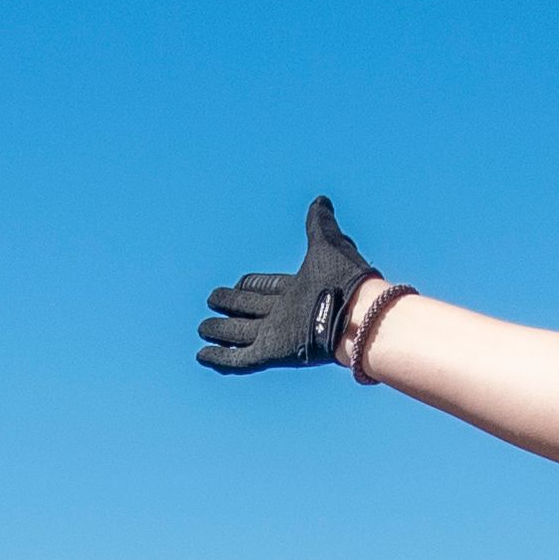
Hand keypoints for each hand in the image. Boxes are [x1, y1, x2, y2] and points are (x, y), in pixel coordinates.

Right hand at [199, 198, 384, 374]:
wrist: (356, 314)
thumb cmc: (345, 279)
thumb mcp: (328, 243)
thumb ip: (320, 223)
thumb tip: (321, 200)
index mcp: (297, 291)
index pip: (266, 288)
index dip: (251, 285)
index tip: (238, 282)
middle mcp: (285, 314)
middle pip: (250, 310)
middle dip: (231, 305)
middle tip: (212, 298)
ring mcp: (277, 335)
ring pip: (240, 334)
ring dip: (221, 331)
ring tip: (203, 327)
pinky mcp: (272, 353)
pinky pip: (240, 358)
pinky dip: (221, 357)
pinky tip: (202, 355)